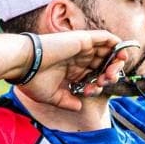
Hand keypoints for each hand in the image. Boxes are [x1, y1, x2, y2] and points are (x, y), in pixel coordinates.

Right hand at [14, 30, 128, 110]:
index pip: (92, 77)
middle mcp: (78, 59)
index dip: (97, 86)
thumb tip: (78, 106)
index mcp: (72, 70)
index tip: (90, 92)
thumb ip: (66, 101)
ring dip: (116, 61)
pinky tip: (120, 53)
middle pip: (103, 65)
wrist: (24, 64)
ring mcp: (82, 48)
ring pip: (107, 52)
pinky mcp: (83, 39)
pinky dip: (115, 43)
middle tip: (107, 80)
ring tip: (115, 69)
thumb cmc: (32, 79)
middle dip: (110, 74)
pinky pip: (105, 37)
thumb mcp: (53, 96)